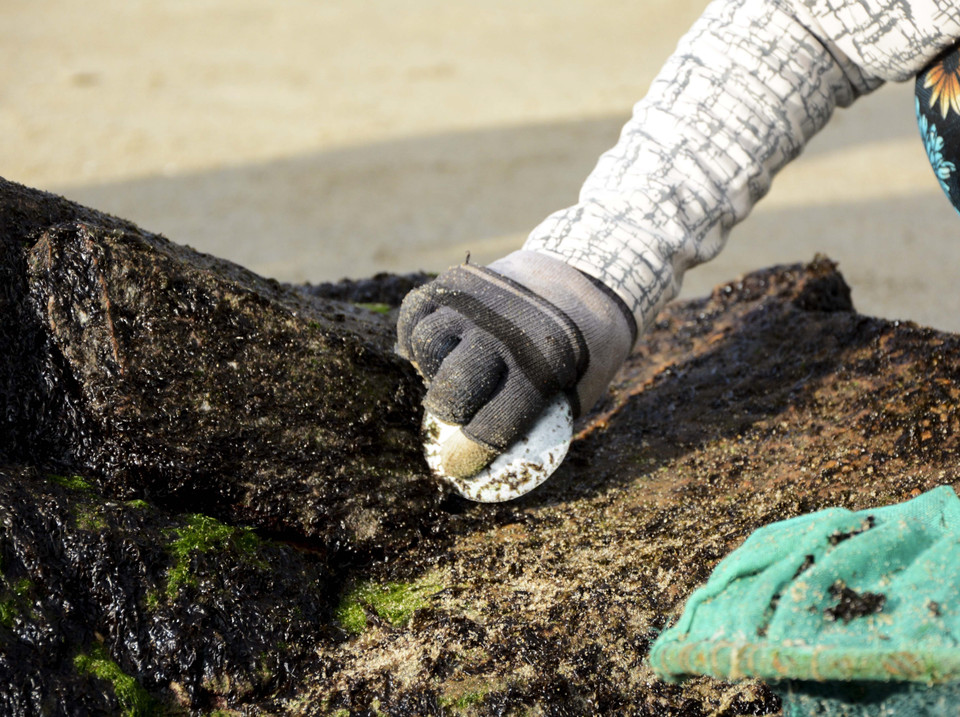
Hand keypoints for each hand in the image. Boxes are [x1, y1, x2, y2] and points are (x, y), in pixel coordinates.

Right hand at [397, 250, 635, 478]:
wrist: (585, 277)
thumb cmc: (584, 348)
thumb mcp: (580, 389)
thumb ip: (540, 424)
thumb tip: (492, 465)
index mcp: (544, 366)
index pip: (493, 425)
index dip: (469, 456)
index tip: (456, 467)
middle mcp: (505, 332)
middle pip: (451, 389)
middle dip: (450, 414)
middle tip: (457, 415)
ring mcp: (477, 302)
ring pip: (427, 346)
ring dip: (433, 369)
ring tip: (451, 374)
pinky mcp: (457, 281)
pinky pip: (415, 313)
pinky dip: (416, 335)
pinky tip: (435, 350)